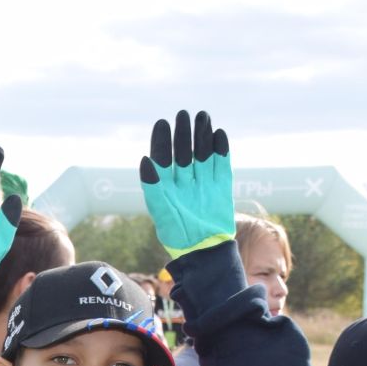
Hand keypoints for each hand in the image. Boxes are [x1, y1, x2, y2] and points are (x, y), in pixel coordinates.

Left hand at [138, 109, 233, 259]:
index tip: (162, 123)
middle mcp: (183, 182)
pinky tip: (219, 134)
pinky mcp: (221, 186)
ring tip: (202, 117)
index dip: (162, 140)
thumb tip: (145, 160)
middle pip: (183, 152)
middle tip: (183, 114)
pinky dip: (221, 149)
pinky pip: (221, 164)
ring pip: (202, 153)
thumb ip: (153, 187)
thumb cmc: (178, 235)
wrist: (205, 251)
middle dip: (183, 133)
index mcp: (165, 187)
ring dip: (202, 135)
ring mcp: (203, 183)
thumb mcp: (162, 211)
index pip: (162, 158)